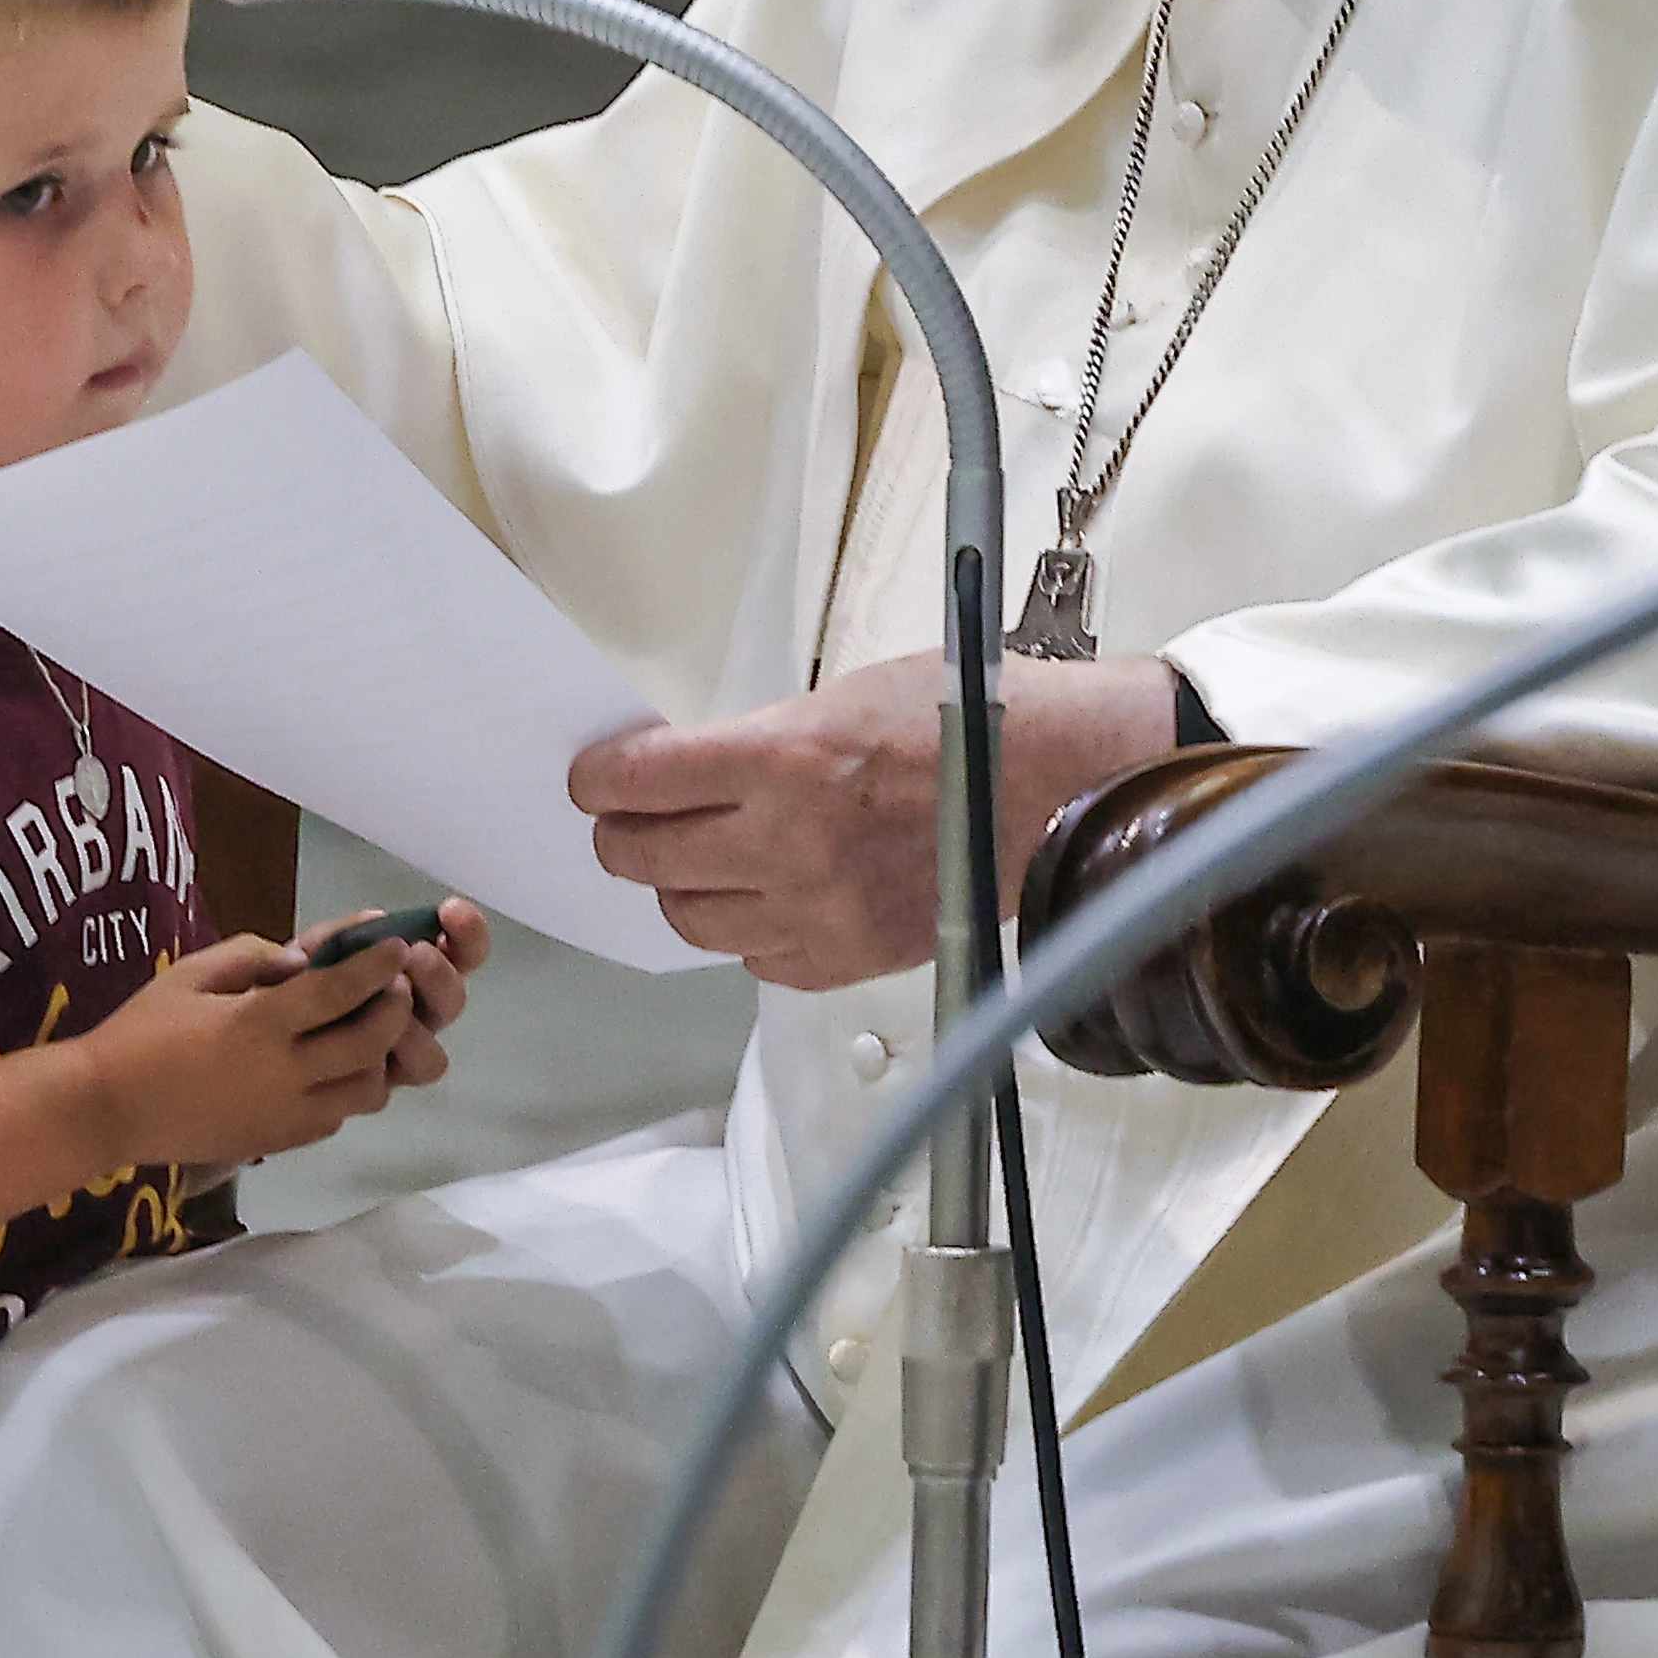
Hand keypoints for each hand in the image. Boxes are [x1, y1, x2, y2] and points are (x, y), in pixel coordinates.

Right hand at [80, 904, 480, 1168]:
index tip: (396, 946)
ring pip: (365, 1092)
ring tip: (368, 1032)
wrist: (104, 1109)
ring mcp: (284, 1116)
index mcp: (257, 1025)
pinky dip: (347, 1091)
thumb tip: (306, 961)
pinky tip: (333, 1067)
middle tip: (396, 987)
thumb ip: (252, 957)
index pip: (339, 992)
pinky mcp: (277, 1143)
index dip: (376, 966)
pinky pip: (335, 1118)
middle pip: (368, 1044)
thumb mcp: (190, 975)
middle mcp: (282, 1074)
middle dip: (394, 1011)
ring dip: (377, 1058)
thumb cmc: (141, 1032)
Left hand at [567, 653, 1190, 990]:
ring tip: (708, 858)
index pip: (635, 782)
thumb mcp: (846, 697)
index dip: (599, 779)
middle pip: (641, 859)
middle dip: (625, 833)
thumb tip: (684, 770)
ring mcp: (816, 913)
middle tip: (633, 817)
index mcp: (785, 761)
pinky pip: (754, 960)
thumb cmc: (967, 721)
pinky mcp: (847, 960)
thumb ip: (760, 741)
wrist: (1062, 787)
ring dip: (684, 886)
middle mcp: (789, 845)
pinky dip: (750, 930)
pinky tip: (776, 893)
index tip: (595, 778)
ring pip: (688, 918)